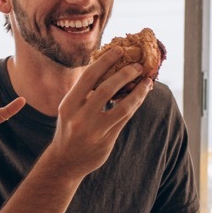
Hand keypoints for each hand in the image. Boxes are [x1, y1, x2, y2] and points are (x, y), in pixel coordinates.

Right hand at [47, 47, 150, 178]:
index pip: (89, 77)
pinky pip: (125, 118)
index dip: (105, 61)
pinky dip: (135, 105)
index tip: (119, 50)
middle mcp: (80, 117)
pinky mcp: (107, 140)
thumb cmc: (69, 128)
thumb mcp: (70, 109)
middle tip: (138, 66)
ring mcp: (94, 130)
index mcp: (68, 104)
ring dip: (138, 92)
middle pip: (107, 89)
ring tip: (147, 81)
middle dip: (125, 74)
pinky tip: (141, 96)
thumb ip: (85, 92)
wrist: (65, 162)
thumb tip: (108, 68)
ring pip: (123, 106)